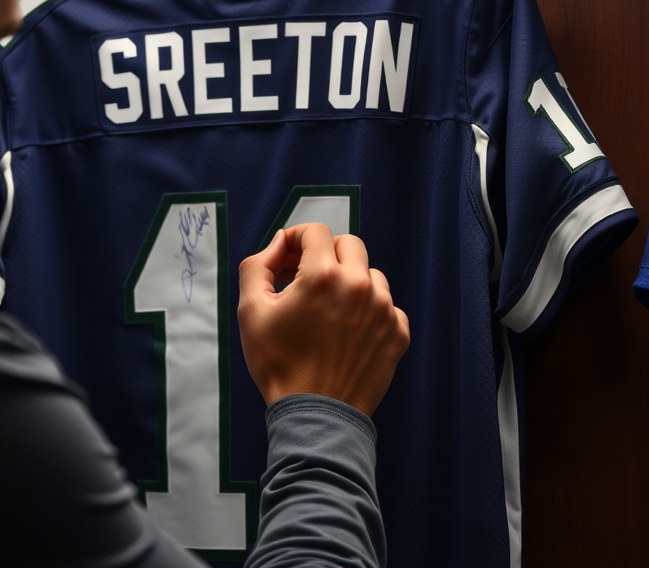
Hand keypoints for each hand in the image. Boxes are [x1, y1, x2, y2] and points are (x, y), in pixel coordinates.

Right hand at [237, 223, 409, 416]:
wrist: (316, 416)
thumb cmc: (279, 364)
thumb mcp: (250, 311)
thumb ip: (257, 266)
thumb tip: (278, 245)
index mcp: (323, 276)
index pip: (315, 232)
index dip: (295, 239)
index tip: (286, 258)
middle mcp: (360, 286)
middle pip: (347, 244)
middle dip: (324, 255)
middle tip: (304, 279)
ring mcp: (384, 309)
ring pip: (369, 274)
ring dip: (348, 281)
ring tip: (327, 309)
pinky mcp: (398, 332)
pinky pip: (386, 305)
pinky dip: (367, 310)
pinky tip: (347, 331)